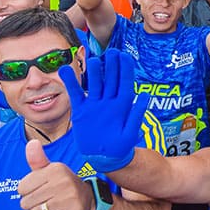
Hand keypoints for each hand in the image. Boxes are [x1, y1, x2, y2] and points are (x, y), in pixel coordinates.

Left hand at [18, 140, 95, 209]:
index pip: (21, 188)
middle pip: (26, 203)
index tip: (38, 188)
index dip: (27, 191)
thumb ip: (37, 159)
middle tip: (44, 199)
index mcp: (55, 169)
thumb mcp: (50, 169)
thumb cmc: (62, 183)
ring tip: (50, 207)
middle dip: (32, 204)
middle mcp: (62, 182)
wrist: (88, 198)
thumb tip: (32, 142)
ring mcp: (68, 199)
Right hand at [60, 49, 149, 172]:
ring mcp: (94, 104)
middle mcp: (108, 101)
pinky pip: (75, 93)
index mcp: (122, 105)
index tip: (125, 56)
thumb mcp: (130, 133)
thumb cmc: (120, 146)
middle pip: (110, 79)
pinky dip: (71, 82)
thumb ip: (136, 115)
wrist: (104, 157)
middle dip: (111, 65)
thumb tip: (144, 96)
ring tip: (93, 59)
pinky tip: (65, 70)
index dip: (125, 69)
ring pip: (94, 83)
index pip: (125, 83)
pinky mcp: (81, 110)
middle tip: (111, 52)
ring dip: (94, 71)